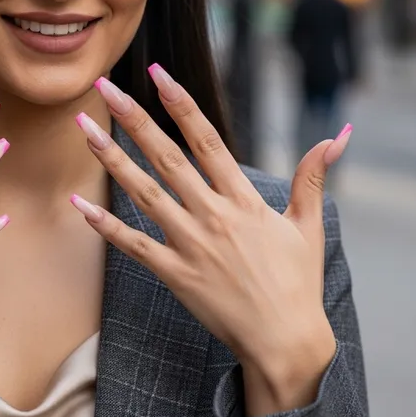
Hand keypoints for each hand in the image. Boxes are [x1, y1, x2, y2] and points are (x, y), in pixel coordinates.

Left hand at [72, 67, 351, 414]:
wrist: (286, 343)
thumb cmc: (297, 283)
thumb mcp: (308, 226)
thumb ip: (311, 177)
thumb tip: (336, 136)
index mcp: (243, 199)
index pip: (207, 139)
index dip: (180, 104)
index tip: (156, 74)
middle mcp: (213, 215)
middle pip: (166, 157)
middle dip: (134, 119)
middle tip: (104, 88)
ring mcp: (191, 244)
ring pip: (144, 193)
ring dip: (111, 159)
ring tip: (84, 129)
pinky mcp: (175, 274)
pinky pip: (134, 245)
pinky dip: (106, 226)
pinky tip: (79, 204)